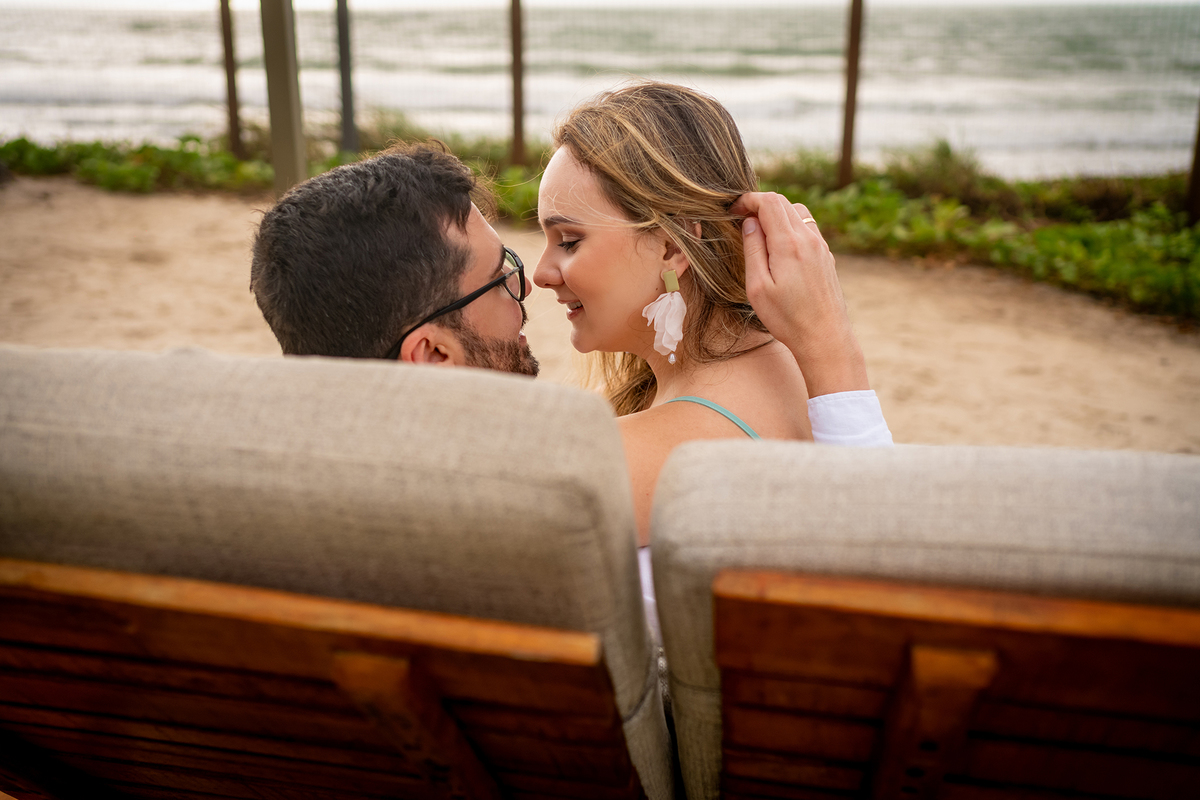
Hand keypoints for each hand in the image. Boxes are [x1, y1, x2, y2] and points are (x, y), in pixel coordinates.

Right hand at [732, 191, 868, 397]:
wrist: (825, 337)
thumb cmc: (787, 318)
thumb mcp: (758, 287)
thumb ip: (753, 250)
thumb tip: (749, 222)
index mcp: (789, 244)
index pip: (768, 202)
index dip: (747, 199)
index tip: (732, 209)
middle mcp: (808, 238)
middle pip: (783, 202)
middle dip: (760, 203)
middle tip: (740, 217)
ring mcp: (821, 246)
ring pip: (797, 211)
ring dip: (776, 212)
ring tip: (759, 230)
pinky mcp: (826, 256)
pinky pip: (807, 227)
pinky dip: (790, 224)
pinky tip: (779, 244)